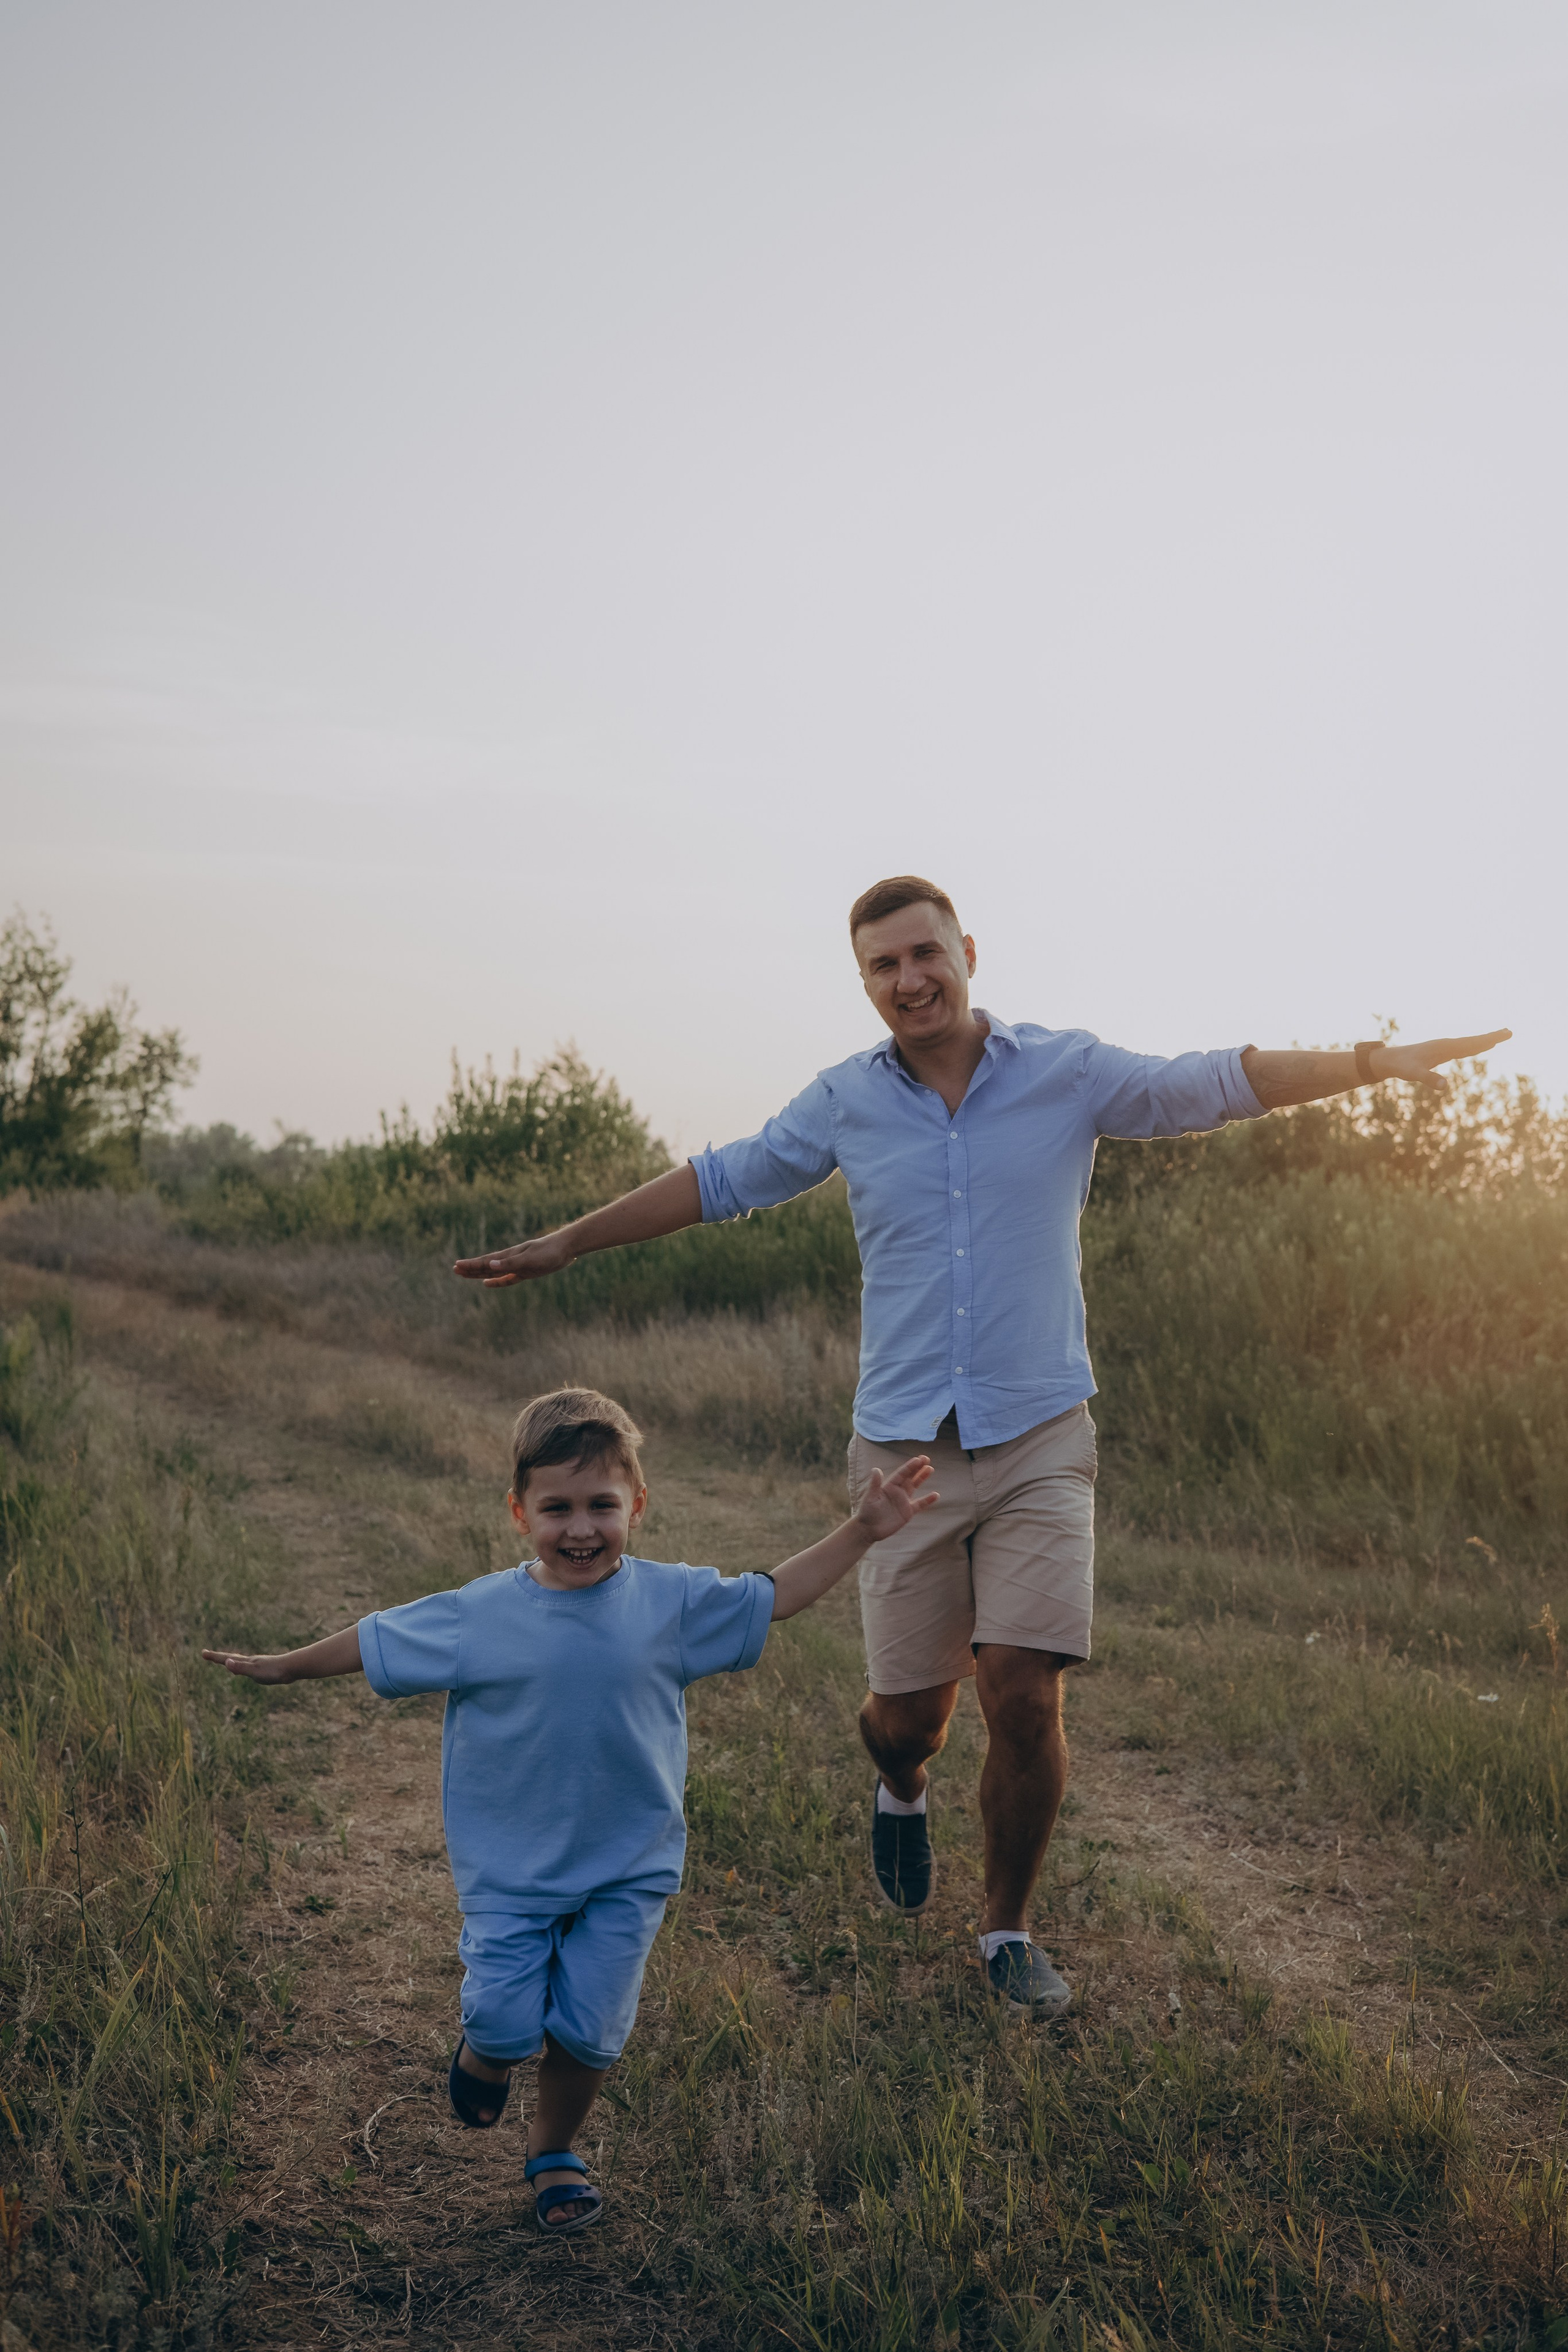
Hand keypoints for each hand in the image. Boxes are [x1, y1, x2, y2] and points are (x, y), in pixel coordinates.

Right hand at [201, 1648, 294, 1683]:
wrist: (293, 1668)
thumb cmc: (274, 1671)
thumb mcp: (255, 1672)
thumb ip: (241, 1668)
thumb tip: (226, 1662)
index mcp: (246, 1662)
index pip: (227, 1658)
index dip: (214, 1657)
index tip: (203, 1652)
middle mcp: (251, 1661)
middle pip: (232, 1657)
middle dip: (219, 1657)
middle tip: (208, 1655)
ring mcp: (258, 1664)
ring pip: (241, 1661)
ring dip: (231, 1660)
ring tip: (226, 1661)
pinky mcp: (266, 1668)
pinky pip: (250, 1667)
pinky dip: (244, 1667)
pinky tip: (248, 1669)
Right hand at [452, 1229, 575, 1288]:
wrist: (566, 1248)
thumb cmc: (549, 1251)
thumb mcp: (529, 1259)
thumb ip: (510, 1263)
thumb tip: (490, 1265)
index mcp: (509, 1256)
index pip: (486, 1261)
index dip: (471, 1265)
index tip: (457, 1266)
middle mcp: (511, 1260)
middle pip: (486, 1266)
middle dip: (471, 1269)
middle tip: (455, 1270)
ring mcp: (518, 1266)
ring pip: (494, 1272)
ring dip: (480, 1274)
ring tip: (466, 1275)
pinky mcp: (526, 1272)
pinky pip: (507, 1279)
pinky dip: (496, 1281)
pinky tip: (488, 1283)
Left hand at [853, 1456, 939, 1544]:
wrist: (869, 1529)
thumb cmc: (866, 1512)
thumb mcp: (870, 1497)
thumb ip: (875, 1484)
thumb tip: (876, 1469)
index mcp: (889, 1486)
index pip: (901, 1474)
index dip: (910, 1467)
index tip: (919, 1459)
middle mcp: (897, 1491)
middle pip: (910, 1477)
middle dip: (918, 1468)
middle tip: (927, 1459)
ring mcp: (903, 1501)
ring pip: (915, 1486)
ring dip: (922, 1478)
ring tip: (930, 1469)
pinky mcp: (908, 1512)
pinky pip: (920, 1504)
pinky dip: (928, 1500)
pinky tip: (936, 1495)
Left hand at [1371, 1030, 1510, 1094]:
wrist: (1390, 1059)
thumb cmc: (1402, 1066)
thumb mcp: (1415, 1074)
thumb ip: (1429, 1079)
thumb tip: (1445, 1087)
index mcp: (1444, 1047)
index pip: (1470, 1044)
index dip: (1487, 1040)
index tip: (1502, 1035)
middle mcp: (1446, 1044)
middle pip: (1473, 1040)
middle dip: (1491, 1037)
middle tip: (1510, 1032)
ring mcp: (1444, 1047)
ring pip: (1468, 1043)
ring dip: (1484, 1040)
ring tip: (1500, 1036)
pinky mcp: (1441, 1051)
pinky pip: (1462, 1048)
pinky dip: (1474, 1046)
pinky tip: (1479, 1046)